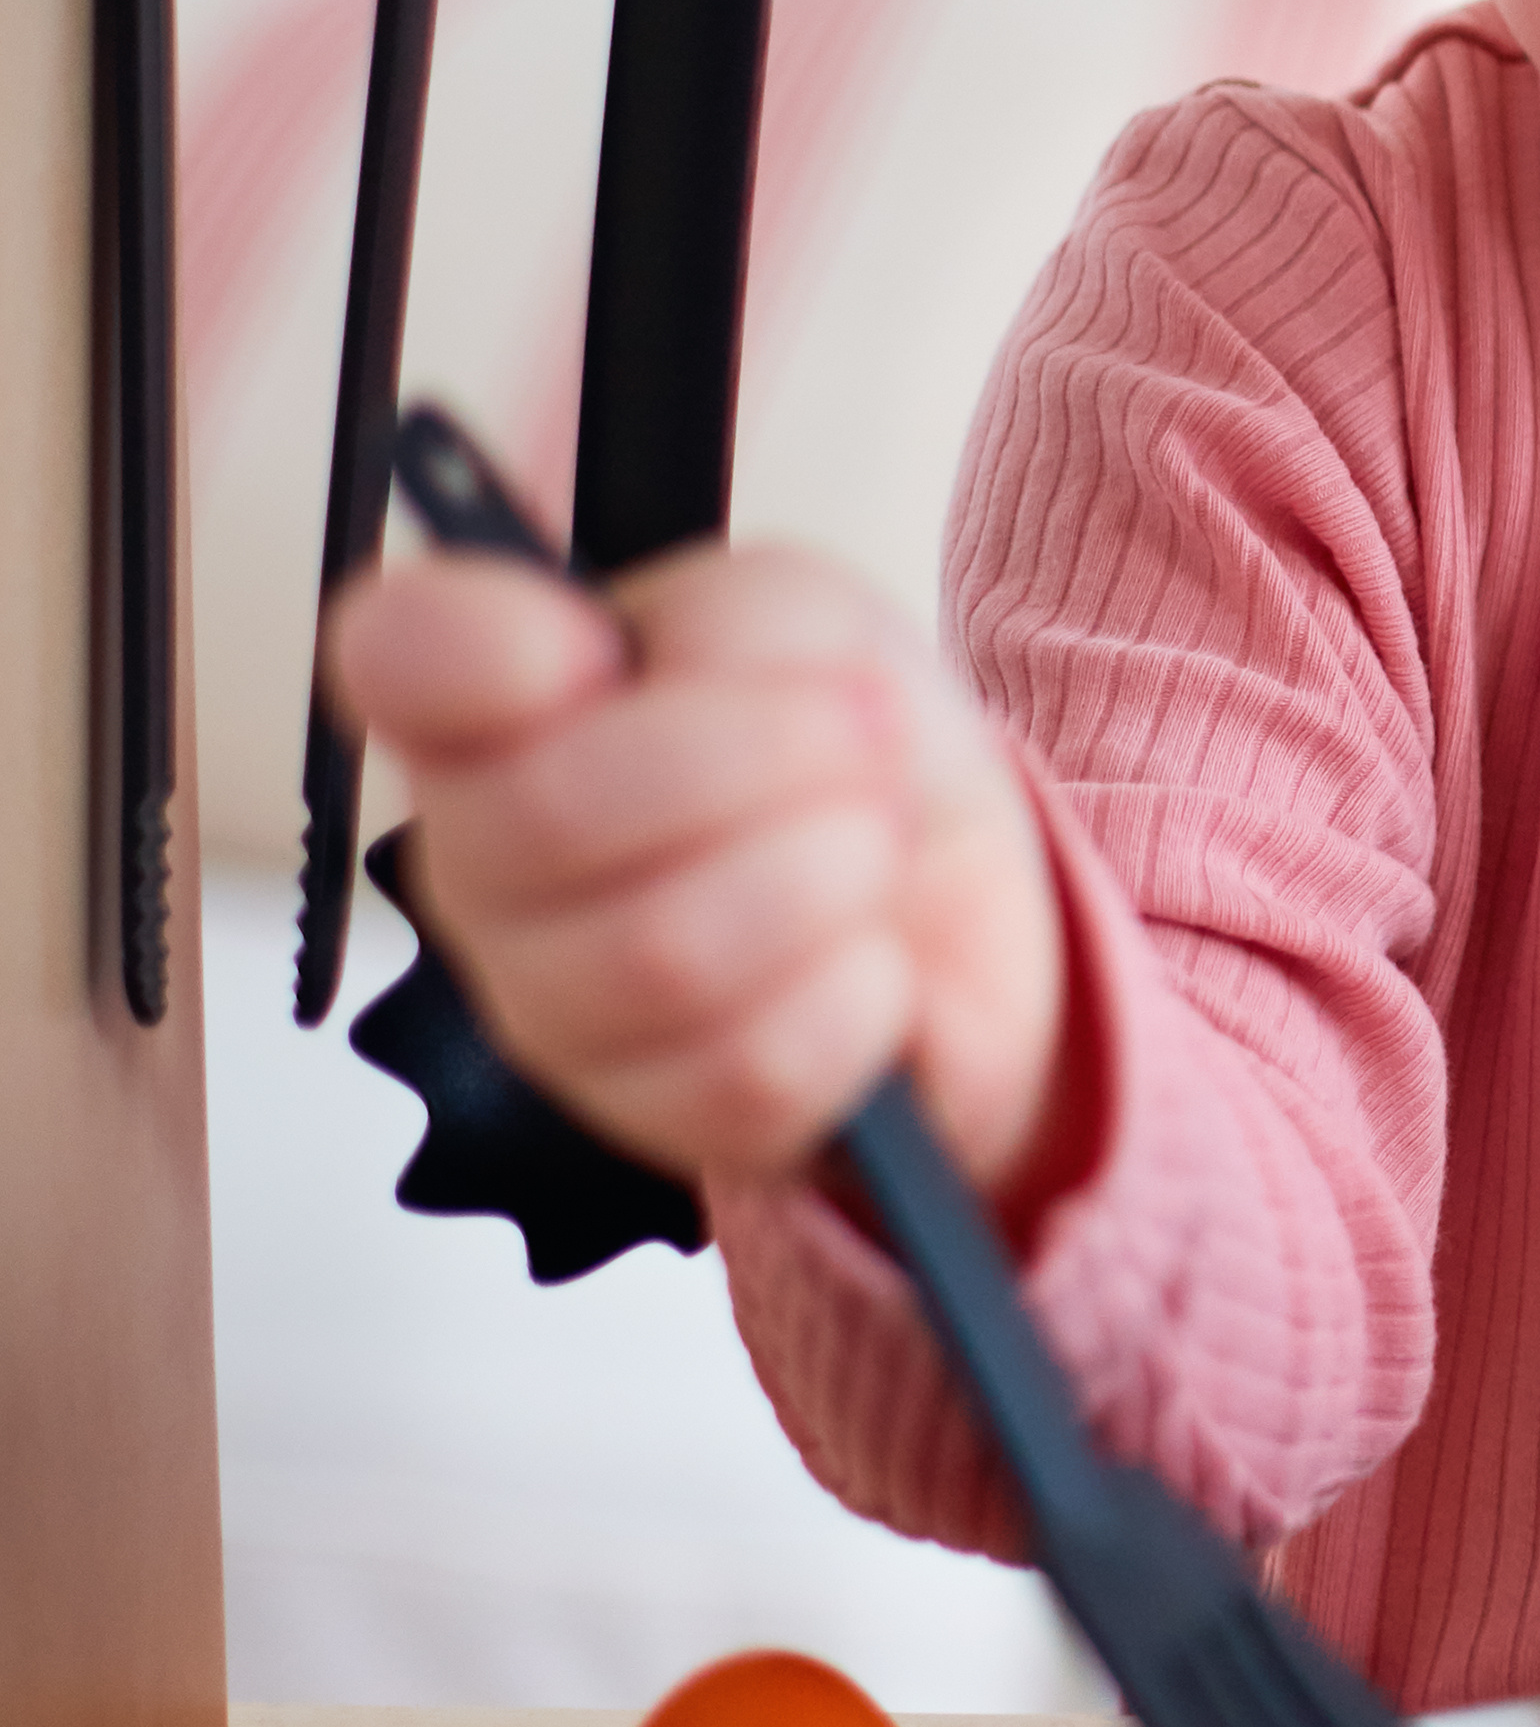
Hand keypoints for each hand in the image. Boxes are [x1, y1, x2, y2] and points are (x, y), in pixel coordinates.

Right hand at [324, 536, 1073, 1200]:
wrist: (951, 886)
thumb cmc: (846, 742)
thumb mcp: (817, 623)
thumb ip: (720, 612)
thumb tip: (591, 632)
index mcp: (497, 713)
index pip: (402, 659)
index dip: (478, 648)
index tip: (590, 650)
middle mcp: (485, 867)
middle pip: (554, 812)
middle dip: (768, 754)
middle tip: (860, 741)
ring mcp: (558, 1007)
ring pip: (664, 952)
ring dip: (828, 872)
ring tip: (868, 846)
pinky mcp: (665, 1114)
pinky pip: (757, 1067)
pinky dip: (860, 993)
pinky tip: (866, 958)